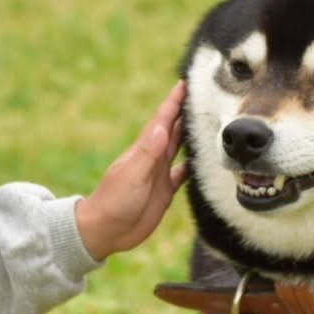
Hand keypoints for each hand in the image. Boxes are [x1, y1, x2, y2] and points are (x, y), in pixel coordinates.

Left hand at [75, 81, 187, 260]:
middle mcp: (153, 158)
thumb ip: (148, 153)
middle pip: (174, 129)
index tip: (186, 83)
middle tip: (204, 96)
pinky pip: (183, 174)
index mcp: (144, 150)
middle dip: (187, 112)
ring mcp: (159, 174)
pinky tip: (204, 161)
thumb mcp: (132, 175)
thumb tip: (161, 126)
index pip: (162, 119)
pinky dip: (193, 166)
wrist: (105, 230)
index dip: (174, 102)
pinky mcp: (165, 192)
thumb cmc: (114, 202)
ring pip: (180, 148)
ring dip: (192, 135)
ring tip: (208, 122)